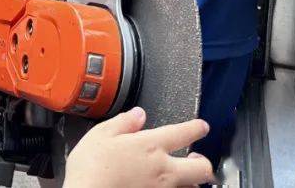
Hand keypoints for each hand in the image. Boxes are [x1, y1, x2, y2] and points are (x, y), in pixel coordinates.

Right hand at [63, 107, 213, 187]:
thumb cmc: (91, 169)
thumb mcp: (100, 134)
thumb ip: (123, 122)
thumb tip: (138, 114)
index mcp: (150, 145)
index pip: (184, 133)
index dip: (197, 128)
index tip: (201, 127)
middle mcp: (162, 169)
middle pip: (202, 168)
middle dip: (204, 163)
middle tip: (197, 159)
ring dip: (191, 182)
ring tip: (184, 178)